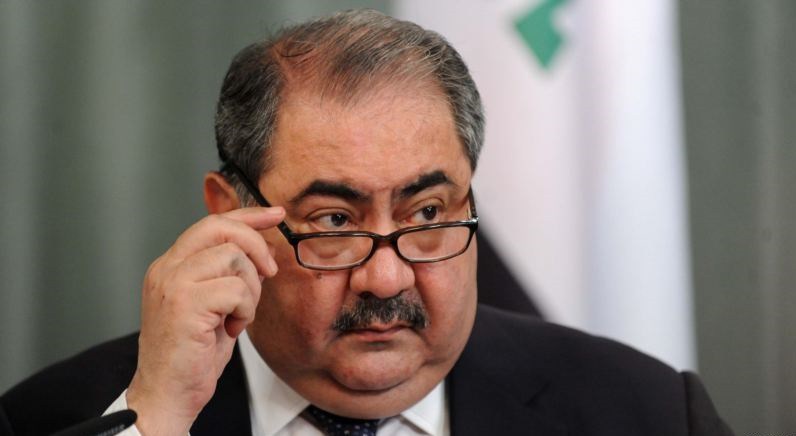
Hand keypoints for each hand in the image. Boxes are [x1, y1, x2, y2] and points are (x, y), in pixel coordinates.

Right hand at [126, 207, 284, 434]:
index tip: (275, 214)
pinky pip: (236, 289)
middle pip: (220, 227)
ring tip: (238, 316)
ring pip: (234, 258)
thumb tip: (262, 253)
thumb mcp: (217, 307)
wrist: (167, 395)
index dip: (248, 214)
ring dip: (250, 290)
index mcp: (171, 266)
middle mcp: (166, 268)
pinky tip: (231, 329)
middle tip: (270, 272)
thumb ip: (231, 276)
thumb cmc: (192, 356)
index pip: (212, 223)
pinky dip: (245, 310)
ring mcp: (172, 283)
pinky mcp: (184, 303)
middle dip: (256, 244)